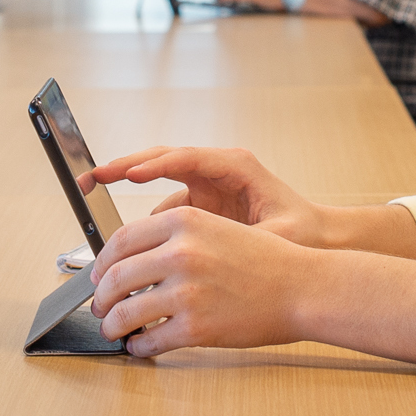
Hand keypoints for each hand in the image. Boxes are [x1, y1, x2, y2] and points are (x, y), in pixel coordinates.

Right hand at [88, 145, 331, 245]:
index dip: (154, 165)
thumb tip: (210, 257)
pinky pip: (169, 206)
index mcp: (236, 167)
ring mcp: (209, 186)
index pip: (187, 158)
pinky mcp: (204, 205)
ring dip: (131, 186)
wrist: (321, 239)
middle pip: (163, 158)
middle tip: (93, 176)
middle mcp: (218, 170)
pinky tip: (133, 241)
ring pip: (160, 179)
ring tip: (99, 195)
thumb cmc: (305, 233)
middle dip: (127, 165)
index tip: (129, 174)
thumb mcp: (276, 236)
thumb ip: (242, 242)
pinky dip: (150, 219)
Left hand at [89, 207, 313, 356]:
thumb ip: (175, 238)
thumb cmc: (267, 261)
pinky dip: (139, 347)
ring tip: (113, 330)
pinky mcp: (195, 328)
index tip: (98, 276)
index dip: (101, 262)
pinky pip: (150, 341)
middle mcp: (181, 253)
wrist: (303, 288)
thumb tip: (132, 261)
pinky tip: (141, 346)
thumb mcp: (217, 229)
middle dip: (101, 297)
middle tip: (100, 307)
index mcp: (184, 222)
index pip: (121, 240)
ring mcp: (187, 292)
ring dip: (112, 326)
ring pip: (126, 313)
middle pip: (115, 277)